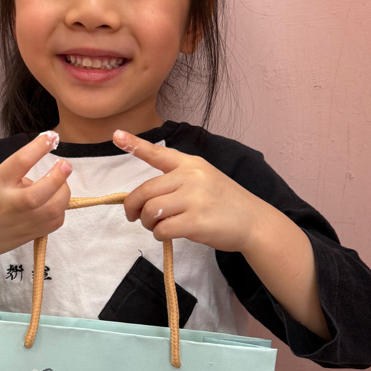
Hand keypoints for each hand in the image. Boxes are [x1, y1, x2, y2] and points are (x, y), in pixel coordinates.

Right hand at [0, 131, 71, 290]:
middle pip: (45, 188)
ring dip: (63, 192)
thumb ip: (13, 176)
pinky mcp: (30, 235)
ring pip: (56, 207)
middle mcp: (12, 203)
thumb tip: (40, 178)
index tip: (51, 136)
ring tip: (59, 184)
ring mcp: (23, 222)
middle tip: (65, 164)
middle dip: (60, 174)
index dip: (40, 145)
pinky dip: (60, 208)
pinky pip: (55, 221)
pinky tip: (54, 202)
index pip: (22, 160)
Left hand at [114, 129, 329, 338]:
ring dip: (147, 222)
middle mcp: (190, 177)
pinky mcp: (195, 222)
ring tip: (157, 226)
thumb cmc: (225, 202)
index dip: (135, 145)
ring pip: (151, 211)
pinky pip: (162, 229)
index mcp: (191, 164)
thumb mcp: (205, 178)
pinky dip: (159, 235)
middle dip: (134, 207)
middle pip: (145, 191)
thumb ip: (177, 181)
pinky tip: (168, 234)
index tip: (116, 135)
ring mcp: (193, 199)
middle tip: (135, 217)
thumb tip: (145, 198)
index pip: (158, 153)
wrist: (254, 222)